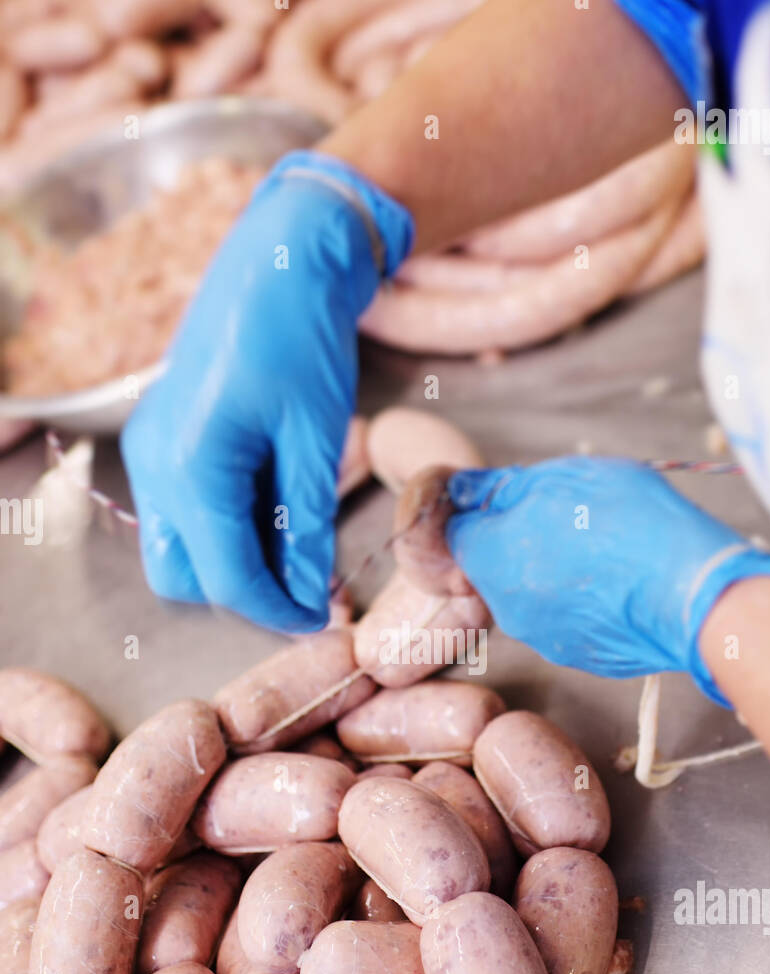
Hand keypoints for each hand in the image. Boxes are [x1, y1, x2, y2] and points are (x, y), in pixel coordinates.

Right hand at [122, 151, 412, 630]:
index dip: (277, 612)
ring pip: (179, 546)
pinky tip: (277, 499)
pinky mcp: (161, 438)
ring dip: (234, 558)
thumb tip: (310, 599)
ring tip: (299, 534)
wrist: (280, 261)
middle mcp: (154, 463)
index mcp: (191, 466)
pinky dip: (226, 523)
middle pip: (185, 577)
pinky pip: (183, 509)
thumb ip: (306, 530)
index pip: (227, 579)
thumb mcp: (317, 443)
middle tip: (307, 583)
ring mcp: (150, 449)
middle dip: (243, 592)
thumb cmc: (303, 338)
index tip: (323, 622)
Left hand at [446, 457, 769, 701]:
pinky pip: (562, 619)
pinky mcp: (577, 657)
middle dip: (517, 540)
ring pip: (528, 593)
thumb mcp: (566, 478)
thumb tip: (464, 490)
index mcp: (491, 558)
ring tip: (601, 546)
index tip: (505, 497)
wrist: (694, 596)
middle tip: (568, 516)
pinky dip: (579, 599)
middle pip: (492, 565)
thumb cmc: (633, 524)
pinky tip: (616, 579)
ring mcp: (542, 639)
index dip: (477, 510)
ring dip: (550, 569)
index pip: (453, 533)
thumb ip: (504, 488)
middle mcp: (506, 607)